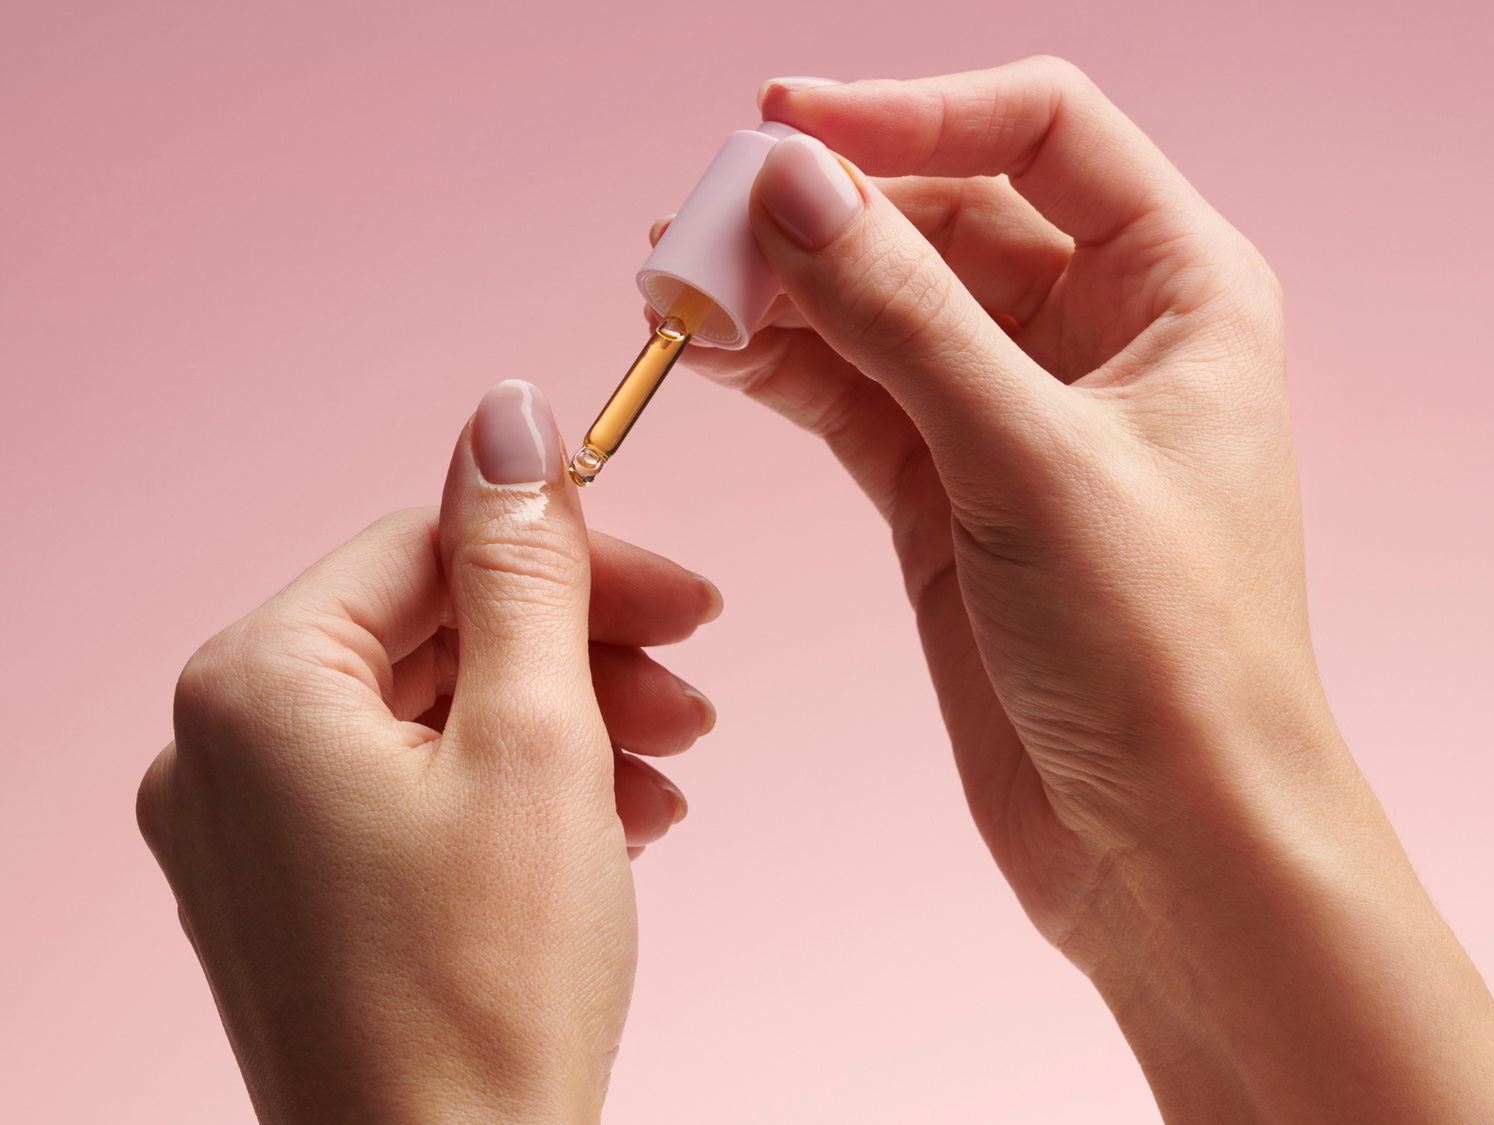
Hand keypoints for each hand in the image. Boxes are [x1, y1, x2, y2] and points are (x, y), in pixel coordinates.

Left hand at [136, 381, 719, 1123]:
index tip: (684, 592)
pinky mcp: (295, 891)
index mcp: (254, 684)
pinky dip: (521, 787)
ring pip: (436, 713)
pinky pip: (415, 789)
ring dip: (570, 720)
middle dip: (583, 652)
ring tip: (674, 765)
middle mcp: (219, 746)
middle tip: (695, 680)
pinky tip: (621, 818)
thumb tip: (510, 411)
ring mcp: (249, 828)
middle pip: (434, 632)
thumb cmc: (489, 988)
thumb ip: (523, 561)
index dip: (573, 560)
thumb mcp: (536, 735)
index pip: (430, 547)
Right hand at [662, 59, 1493, 1120]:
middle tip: (697, 231)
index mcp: (1174, 290)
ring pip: (881, 308)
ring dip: (781, 291)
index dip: (910, 110)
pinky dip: (784, 369)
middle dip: (818, 216)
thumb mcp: (1030, 461)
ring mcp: (1011, 415)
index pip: (1039, 130)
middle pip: (940, 214)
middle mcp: (1097, 336)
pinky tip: (714, 353)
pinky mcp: (947, 492)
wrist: (1166, 840)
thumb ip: (903, 314)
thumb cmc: (1165, 656)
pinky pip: (853, 395)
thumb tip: (786, 185)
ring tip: (674, 289)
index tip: (782, 125)